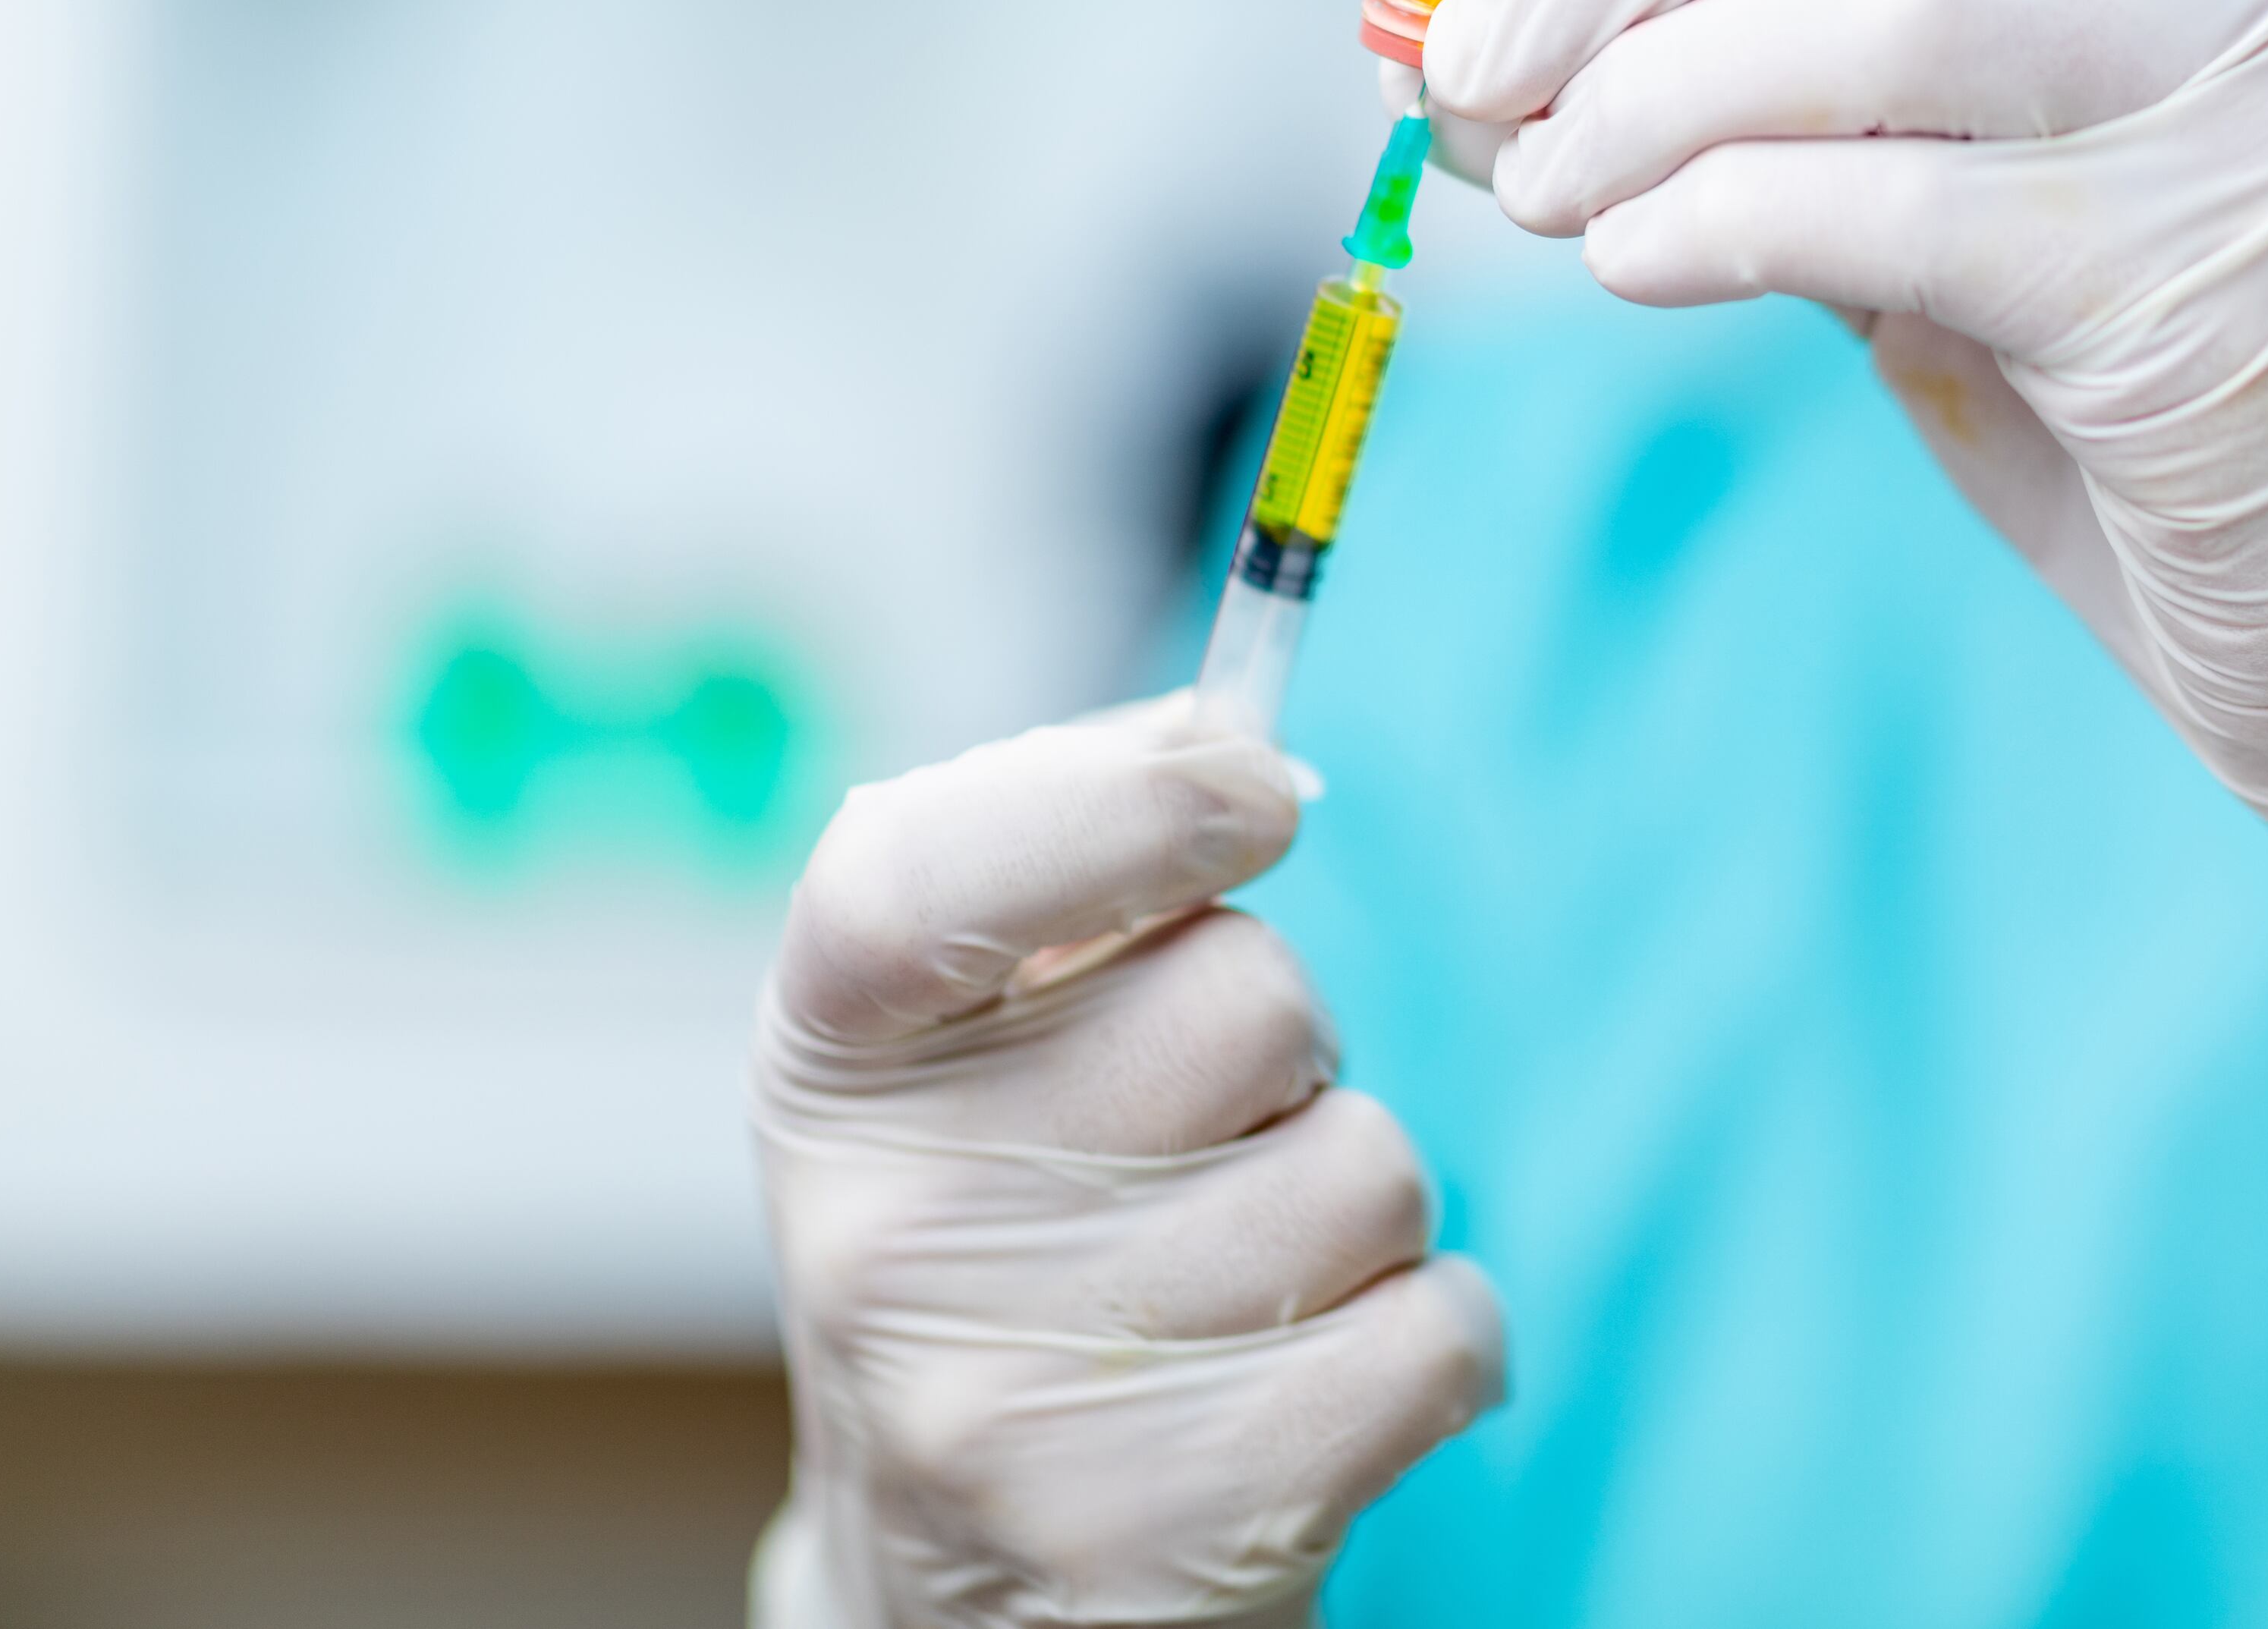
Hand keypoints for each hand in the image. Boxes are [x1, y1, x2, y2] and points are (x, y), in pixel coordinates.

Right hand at [749, 692, 1503, 1627]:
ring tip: (1239, 1286)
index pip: (930, 874)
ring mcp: (1012, 1406)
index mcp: (826, 1072)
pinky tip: (1313, 1390)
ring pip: (1368, 1167)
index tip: (1256, 795)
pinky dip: (1432, 1344)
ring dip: (1360, 1210)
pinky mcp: (1167, 1541)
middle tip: (1198, 1142)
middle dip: (1285, 1045)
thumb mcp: (976, 1049)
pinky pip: (1441, 1330)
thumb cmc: (1024, 1238)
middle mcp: (883, 1237)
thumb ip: (1080, 859)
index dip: (1126, 798)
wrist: (975, 1595)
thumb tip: (1228, 726)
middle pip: (1248, 996)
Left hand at [1425, 0, 2267, 991]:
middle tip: (1462, 61)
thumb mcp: (1998, 232)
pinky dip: (1727, 221)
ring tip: (1539, 189)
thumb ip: (1827, 121)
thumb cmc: (2203, 446)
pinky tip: (1636, 269)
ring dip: (1656, 97)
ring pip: (1884, 3)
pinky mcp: (2235, 273)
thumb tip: (1517, 74)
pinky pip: (1910, 205)